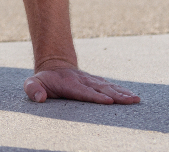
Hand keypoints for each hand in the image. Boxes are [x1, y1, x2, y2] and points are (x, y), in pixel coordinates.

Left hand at [25, 65, 139, 104]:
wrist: (54, 67)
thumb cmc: (43, 80)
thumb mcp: (32, 83)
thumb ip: (33, 89)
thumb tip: (40, 98)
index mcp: (69, 84)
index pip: (84, 92)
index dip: (96, 96)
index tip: (109, 101)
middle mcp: (83, 81)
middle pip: (102, 89)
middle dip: (117, 95)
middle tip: (131, 100)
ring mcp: (91, 81)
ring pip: (109, 87)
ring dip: (123, 93)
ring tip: (136, 99)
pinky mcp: (96, 83)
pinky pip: (111, 86)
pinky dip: (122, 90)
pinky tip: (133, 96)